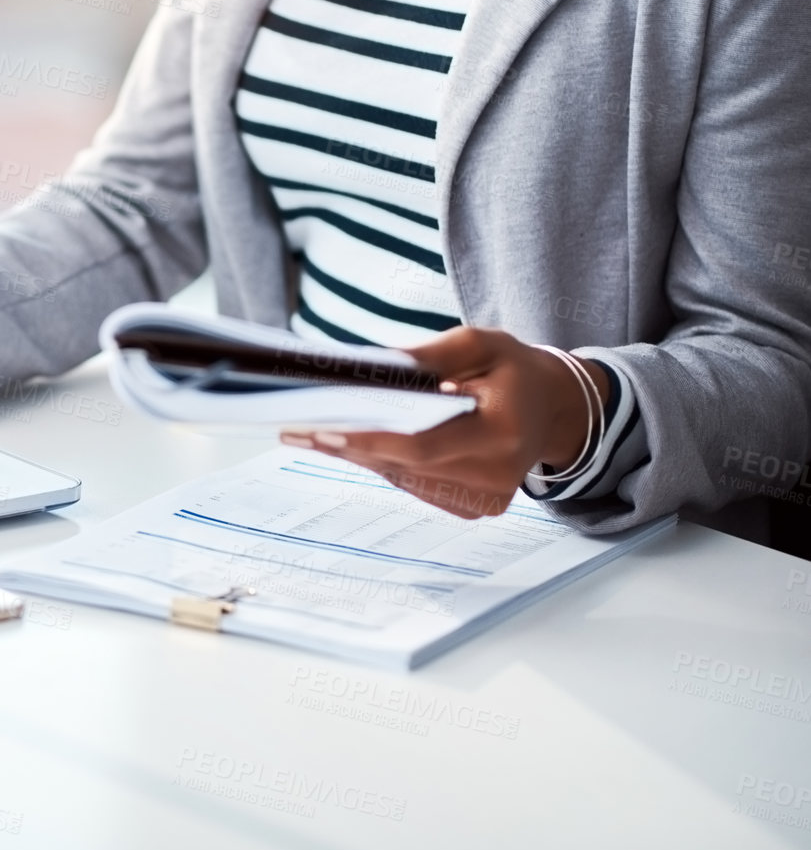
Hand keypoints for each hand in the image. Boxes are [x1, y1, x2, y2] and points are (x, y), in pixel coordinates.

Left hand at [279, 327, 607, 518]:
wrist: (555, 409)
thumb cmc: (514, 369)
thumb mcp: (480, 343)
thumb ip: (431, 356)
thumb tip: (376, 365)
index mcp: (503, 435)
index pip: (423, 445)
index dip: (369, 439)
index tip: (323, 427)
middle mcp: (496, 478)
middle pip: (402, 465)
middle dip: (346, 443)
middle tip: (294, 424)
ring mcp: (485, 500)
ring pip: (401, 477)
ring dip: (354, 454)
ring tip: (304, 432)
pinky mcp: (473, 506)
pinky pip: (413, 482)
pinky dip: (379, 461)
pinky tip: (343, 442)